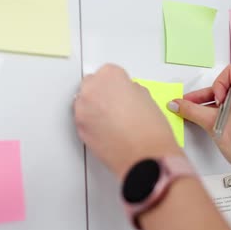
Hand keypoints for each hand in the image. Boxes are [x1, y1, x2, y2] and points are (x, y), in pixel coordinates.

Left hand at [74, 64, 181, 178]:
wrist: (145, 157)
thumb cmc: (151, 130)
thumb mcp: (147, 98)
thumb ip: (131, 90)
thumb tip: (125, 94)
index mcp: (110, 75)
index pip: (109, 72)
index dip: (119, 84)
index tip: (124, 93)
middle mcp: (92, 89)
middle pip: (92, 85)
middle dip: (102, 93)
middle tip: (117, 107)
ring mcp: (82, 109)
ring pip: (85, 103)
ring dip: (95, 108)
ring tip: (114, 121)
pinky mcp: (79, 128)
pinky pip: (84, 120)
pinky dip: (92, 123)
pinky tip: (108, 131)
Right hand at [167, 65, 230, 177]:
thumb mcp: (213, 123)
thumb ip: (191, 110)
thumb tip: (177, 104)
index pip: (230, 72)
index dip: (217, 85)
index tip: (215, 102)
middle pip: (228, 84)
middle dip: (210, 95)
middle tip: (194, 104)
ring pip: (230, 97)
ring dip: (214, 104)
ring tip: (201, 115)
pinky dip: (223, 111)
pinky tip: (211, 120)